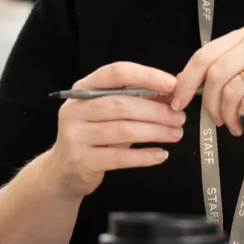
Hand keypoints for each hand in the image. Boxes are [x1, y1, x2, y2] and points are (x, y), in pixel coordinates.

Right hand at [46, 63, 186, 198]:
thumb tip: (175, 88)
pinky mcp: (81, 161)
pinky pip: (120, 158)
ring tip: (175, 134)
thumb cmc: (94, 136)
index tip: (173, 84)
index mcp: (83, 89)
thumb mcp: (111, 113)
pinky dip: (145, 156)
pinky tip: (161, 154)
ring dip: (155, 132)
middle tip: (179, 117)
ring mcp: (75, 136)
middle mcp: (75, 109)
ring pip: (123, 131)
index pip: (116, 73)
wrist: (64, 171)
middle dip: (157, 111)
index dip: (146, 76)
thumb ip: (138, 99)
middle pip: (122, 104)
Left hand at [171, 26, 243, 135]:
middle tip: (210, 118)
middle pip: (214, 74)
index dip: (186, 79)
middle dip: (206, 102)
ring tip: (232, 124)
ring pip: (231, 91)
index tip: (178, 98)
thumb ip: (231, 64)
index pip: (204, 54)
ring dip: (226, 114)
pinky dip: (243, 119)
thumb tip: (191, 81)